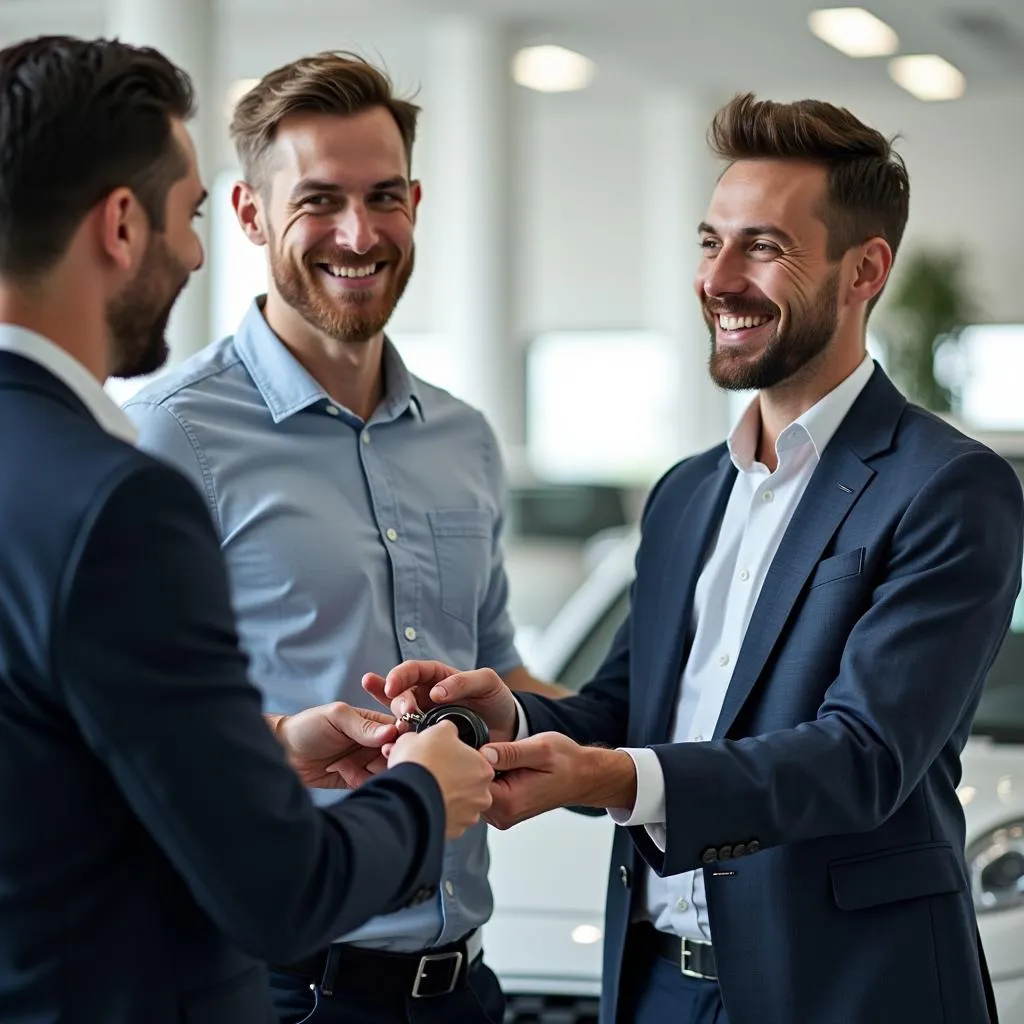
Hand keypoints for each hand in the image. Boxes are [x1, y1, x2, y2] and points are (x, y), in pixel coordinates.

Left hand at [269, 703, 397, 788]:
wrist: (281, 752)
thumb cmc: (306, 727)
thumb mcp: (336, 717)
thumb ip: (363, 725)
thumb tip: (391, 732)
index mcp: (371, 723)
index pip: (397, 729)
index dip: (400, 737)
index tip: (391, 744)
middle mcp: (371, 743)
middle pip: (395, 752)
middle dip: (391, 757)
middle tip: (379, 759)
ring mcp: (364, 762)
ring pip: (385, 770)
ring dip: (378, 772)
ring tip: (358, 768)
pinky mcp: (354, 780)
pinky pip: (370, 784)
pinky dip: (364, 783)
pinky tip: (348, 776)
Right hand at [363, 661, 518, 742]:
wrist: (507, 729)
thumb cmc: (495, 699)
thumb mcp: (486, 683)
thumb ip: (463, 682)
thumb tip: (435, 693)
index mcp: (437, 677)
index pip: (412, 671)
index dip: (398, 676)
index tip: (391, 687)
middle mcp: (426, 697)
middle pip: (401, 696)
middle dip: (399, 703)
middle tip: (405, 713)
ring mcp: (425, 720)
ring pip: (400, 719)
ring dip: (395, 724)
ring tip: (400, 730)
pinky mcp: (428, 741)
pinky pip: (409, 741)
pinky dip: (399, 744)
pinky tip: (392, 748)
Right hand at [388, 721, 494, 838]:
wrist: (406, 795)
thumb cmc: (423, 763)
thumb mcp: (436, 730)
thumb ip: (448, 729)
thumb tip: (446, 731)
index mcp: (484, 768)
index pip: (473, 760)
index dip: (454, 757)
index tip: (442, 757)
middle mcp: (482, 795)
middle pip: (467, 783)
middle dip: (451, 778)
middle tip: (432, 772)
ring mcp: (468, 816)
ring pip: (458, 803)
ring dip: (445, 797)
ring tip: (425, 788)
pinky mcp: (452, 831)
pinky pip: (446, 819)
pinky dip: (437, 812)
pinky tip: (423, 802)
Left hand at [481, 733, 636, 828]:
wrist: (582, 776)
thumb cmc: (565, 761)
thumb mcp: (539, 749)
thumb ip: (509, 753)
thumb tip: (483, 753)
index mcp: (509, 802)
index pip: (469, 784)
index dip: (466, 761)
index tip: (473, 744)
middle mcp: (502, 815)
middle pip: (468, 790)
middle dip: (470, 766)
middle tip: (485, 746)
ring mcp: (501, 815)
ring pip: (474, 791)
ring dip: (478, 772)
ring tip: (494, 755)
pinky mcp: (502, 810)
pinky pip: (484, 792)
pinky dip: (485, 777)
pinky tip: (497, 765)